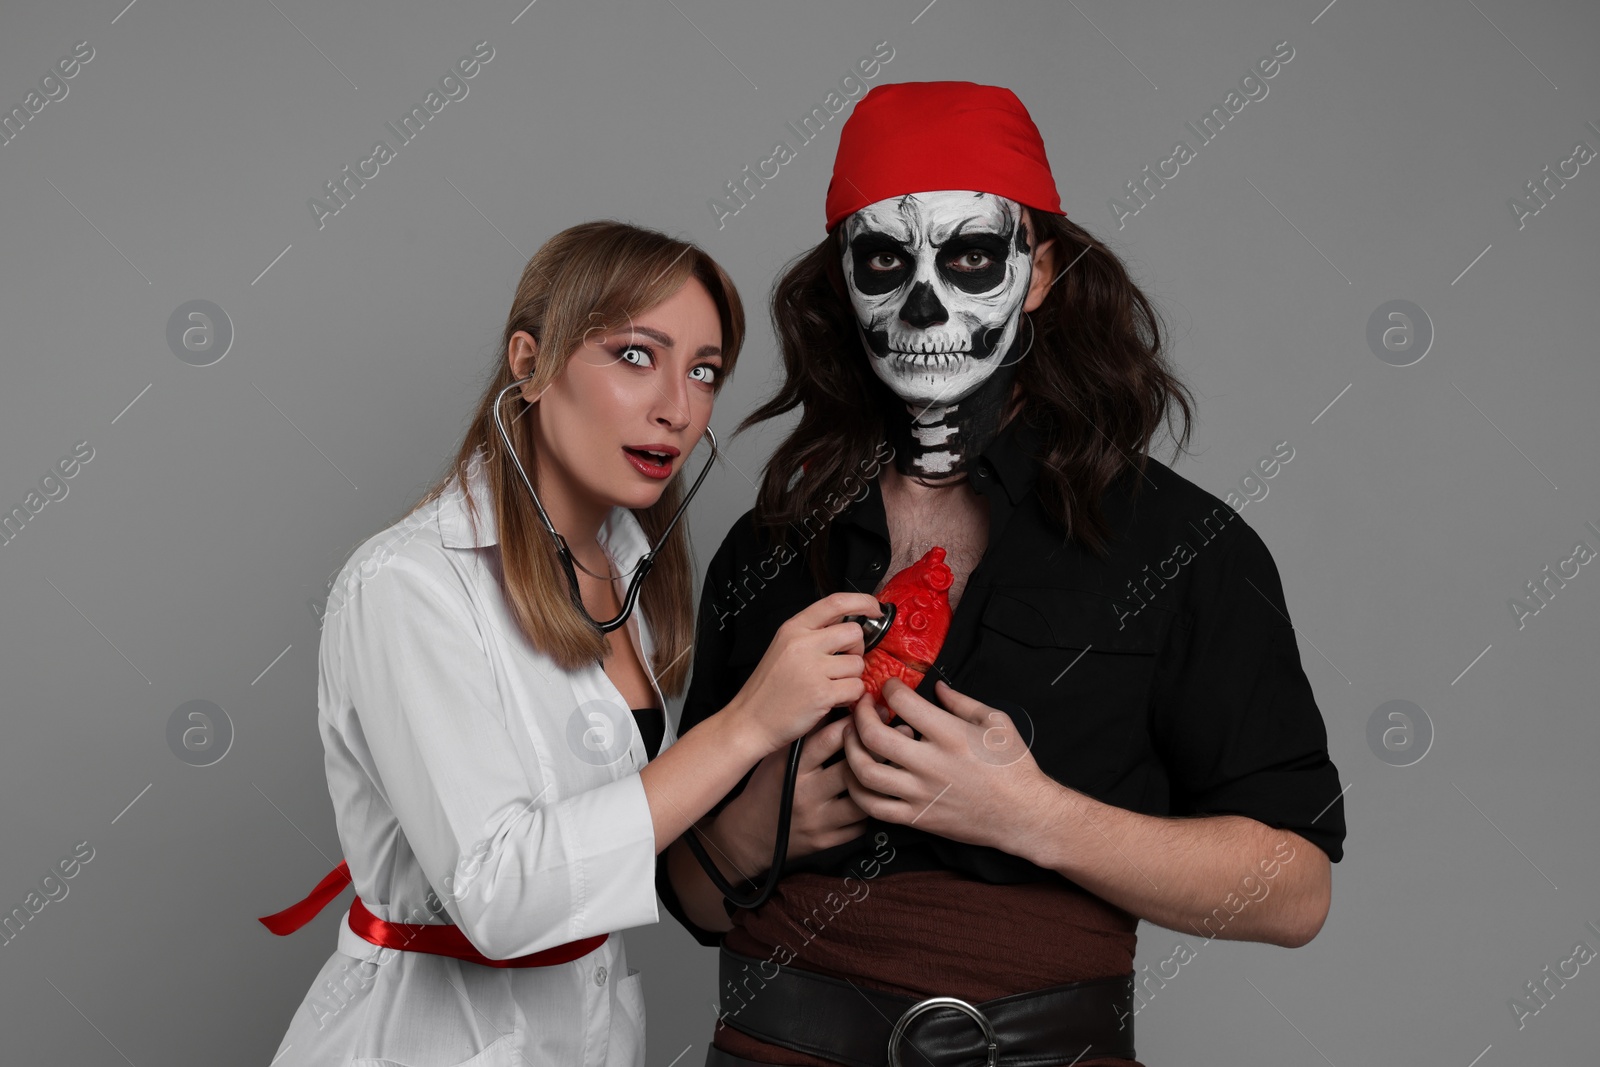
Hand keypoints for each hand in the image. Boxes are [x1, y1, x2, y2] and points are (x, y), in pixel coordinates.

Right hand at [715, 714, 913, 876]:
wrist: (750, 834)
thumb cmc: (767, 787)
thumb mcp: (778, 756)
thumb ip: (805, 734)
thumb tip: (837, 703)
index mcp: (792, 767)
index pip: (828, 740)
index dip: (856, 722)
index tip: (874, 709)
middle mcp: (805, 793)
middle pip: (852, 769)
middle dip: (880, 749)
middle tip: (902, 733)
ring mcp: (818, 820)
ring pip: (862, 799)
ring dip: (883, 781)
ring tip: (899, 764)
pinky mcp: (827, 842)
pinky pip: (860, 825)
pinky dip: (872, 809)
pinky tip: (880, 795)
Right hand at [730, 592, 883, 751]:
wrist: (749, 721)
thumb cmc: (769, 688)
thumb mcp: (784, 648)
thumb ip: (812, 634)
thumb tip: (849, 625)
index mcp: (793, 628)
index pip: (835, 602)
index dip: (862, 601)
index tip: (874, 608)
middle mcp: (802, 643)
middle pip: (854, 633)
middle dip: (857, 650)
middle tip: (843, 664)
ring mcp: (812, 668)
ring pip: (858, 664)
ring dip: (851, 678)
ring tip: (830, 686)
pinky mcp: (822, 693)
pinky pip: (856, 688)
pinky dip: (849, 697)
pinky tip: (831, 700)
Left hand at [841, 678, 1054, 851]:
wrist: (1024, 814)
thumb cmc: (1013, 766)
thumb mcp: (996, 722)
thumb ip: (962, 702)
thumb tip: (936, 687)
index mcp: (951, 735)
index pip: (904, 703)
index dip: (890, 688)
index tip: (889, 686)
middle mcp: (931, 764)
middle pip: (874, 736)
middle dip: (859, 715)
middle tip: (861, 706)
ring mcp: (921, 794)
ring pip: (866, 773)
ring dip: (850, 750)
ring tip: (851, 736)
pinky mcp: (918, 817)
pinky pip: (873, 807)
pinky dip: (858, 789)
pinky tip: (858, 774)